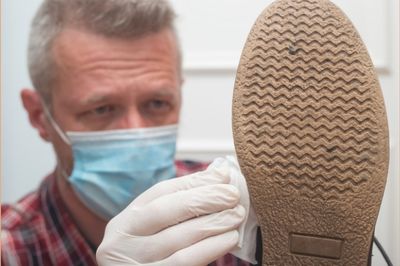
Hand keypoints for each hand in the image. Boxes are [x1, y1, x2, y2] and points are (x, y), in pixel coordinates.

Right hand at [96, 169, 244, 265]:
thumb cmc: (152, 257)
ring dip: (212, 223)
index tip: (222, 175)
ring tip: (236, 215)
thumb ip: (181, 204)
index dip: (193, 182)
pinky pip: (184, 261)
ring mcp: (133, 262)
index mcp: (124, 222)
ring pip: (177, 237)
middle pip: (164, 211)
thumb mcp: (156, 231)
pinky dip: (210, 247)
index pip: (159, 192)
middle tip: (233, 194)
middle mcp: (121, 241)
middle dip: (203, 199)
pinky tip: (230, 238)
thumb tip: (219, 172)